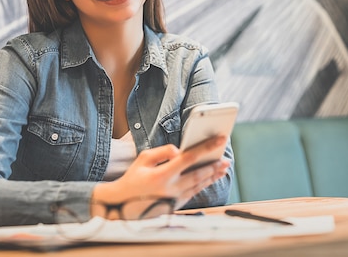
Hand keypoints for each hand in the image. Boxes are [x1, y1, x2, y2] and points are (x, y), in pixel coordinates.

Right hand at [92, 136, 229, 213]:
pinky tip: (210, 178)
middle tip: (226, 158)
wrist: (121, 205)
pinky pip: (193, 193)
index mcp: (162, 175)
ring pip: (199, 185)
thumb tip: (178, 150)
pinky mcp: (175, 206)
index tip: (219, 140)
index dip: (206, 148)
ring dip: (213, 176)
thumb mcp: (142, 159)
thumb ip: (162, 152)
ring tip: (223, 168)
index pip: (189, 158)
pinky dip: (203, 184)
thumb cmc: (132, 179)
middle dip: (214, 165)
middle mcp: (170, 189)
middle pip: (199, 174)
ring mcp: (174, 199)